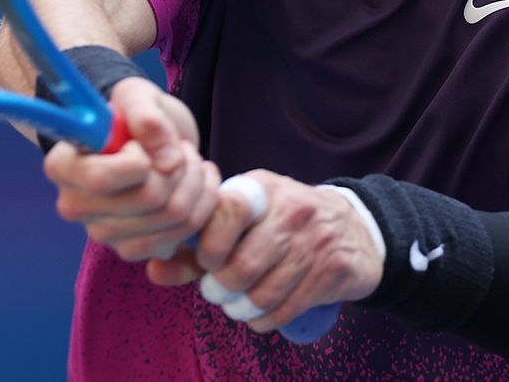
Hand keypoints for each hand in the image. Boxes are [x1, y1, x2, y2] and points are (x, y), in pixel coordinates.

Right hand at [43, 76, 217, 261]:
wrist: (147, 139)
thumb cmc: (133, 114)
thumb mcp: (137, 95)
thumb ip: (147, 117)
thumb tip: (168, 160)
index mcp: (63, 167)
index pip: (102, 178)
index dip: (139, 158)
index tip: (141, 142)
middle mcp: (76, 206)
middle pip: (149, 198)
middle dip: (180, 166)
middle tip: (180, 148)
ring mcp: (105, 233)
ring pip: (173, 216)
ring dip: (195, 183)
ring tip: (190, 161)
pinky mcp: (134, 249)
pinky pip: (183, 235)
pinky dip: (202, 206)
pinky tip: (196, 185)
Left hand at [156, 170, 383, 333]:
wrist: (355, 228)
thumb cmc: (282, 224)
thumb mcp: (245, 220)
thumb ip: (195, 245)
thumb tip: (153, 270)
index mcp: (263, 189)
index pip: (230, 209)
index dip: (209, 242)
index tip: (205, 260)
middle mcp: (292, 210)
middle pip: (244, 263)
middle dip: (220, 288)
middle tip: (214, 292)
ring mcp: (316, 242)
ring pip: (265, 292)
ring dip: (240, 308)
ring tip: (234, 305)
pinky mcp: (333, 271)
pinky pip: (287, 308)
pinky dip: (263, 320)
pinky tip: (258, 314)